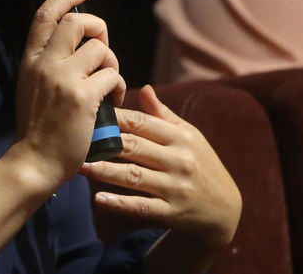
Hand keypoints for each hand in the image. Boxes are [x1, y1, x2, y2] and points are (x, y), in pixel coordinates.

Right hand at [8, 0, 125, 191]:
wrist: (35, 161)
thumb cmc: (37, 127)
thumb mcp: (31, 85)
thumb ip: (47, 62)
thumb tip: (74, 43)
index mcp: (30, 59)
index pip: (45, 13)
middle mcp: (45, 63)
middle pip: (77, 21)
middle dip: (98, 28)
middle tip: (103, 48)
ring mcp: (62, 78)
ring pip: (100, 48)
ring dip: (112, 63)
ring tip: (109, 82)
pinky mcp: (82, 97)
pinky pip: (111, 75)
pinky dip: (118, 85)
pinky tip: (113, 100)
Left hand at [80, 85, 241, 248]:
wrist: (226, 211)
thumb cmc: (200, 165)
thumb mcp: (189, 137)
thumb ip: (163, 115)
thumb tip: (143, 88)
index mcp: (181, 137)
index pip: (142, 122)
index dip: (115, 117)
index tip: (88, 112)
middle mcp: (179, 160)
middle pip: (135, 147)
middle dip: (104, 142)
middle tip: (76, 137)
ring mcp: (176, 187)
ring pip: (134, 176)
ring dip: (104, 171)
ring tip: (79, 165)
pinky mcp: (173, 213)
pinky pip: (142, 207)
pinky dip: (119, 204)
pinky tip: (98, 200)